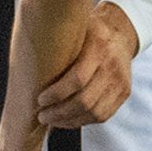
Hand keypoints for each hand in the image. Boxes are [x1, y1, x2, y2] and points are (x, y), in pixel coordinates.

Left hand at [36, 1, 138, 126]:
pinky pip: (103, 116)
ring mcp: (120, 82)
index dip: (56, 94)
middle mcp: (112, 67)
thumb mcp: (75, 29)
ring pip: (94, 113)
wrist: (120, 33)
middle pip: (85, 101)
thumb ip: (58, 43)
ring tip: (51, 119)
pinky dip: (83, 122)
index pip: (77, 79)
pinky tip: (67, 120)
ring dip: (69, 121)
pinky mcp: (124, 93)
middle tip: (42, 115)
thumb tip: (27, 61)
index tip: (39, 99)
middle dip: (59, 112)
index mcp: (98, 48)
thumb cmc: (89, 32)